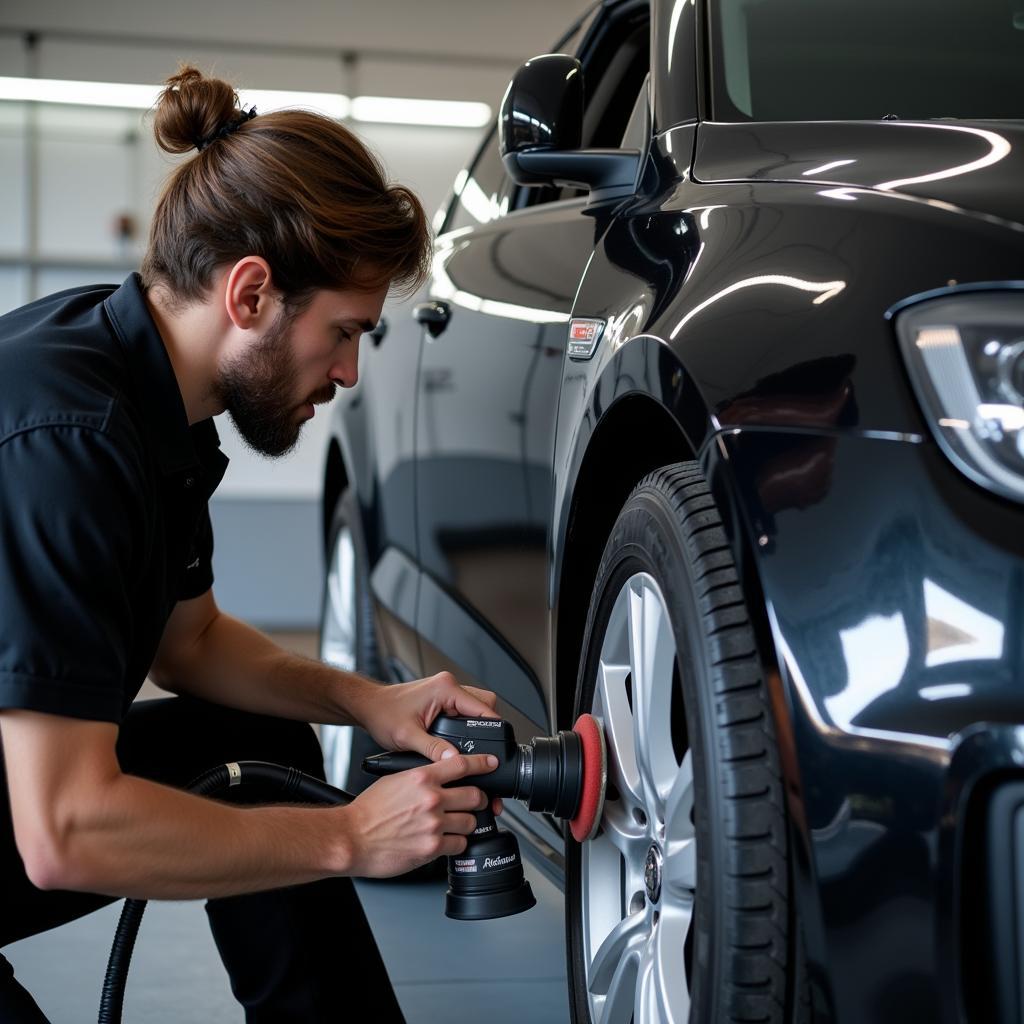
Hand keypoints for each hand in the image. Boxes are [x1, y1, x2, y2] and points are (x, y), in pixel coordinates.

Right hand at [341, 752, 497, 876]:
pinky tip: (446, 841)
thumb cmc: (368, 811)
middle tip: (475, 802)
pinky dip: (456, 843)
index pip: (462, 764)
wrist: (351, 838)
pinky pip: (459, 845)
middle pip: (475, 795)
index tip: (491, 764)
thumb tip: (438, 777)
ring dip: (466, 824)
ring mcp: (433, 824)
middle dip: (478, 799)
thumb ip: (420, 778)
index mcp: (421, 778)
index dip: (482, 763)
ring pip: (470, 822)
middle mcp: (431, 799)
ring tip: (455, 825)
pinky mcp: (432, 847)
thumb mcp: (394, 780)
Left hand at [355, 670, 498, 762]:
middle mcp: (448, 685)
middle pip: (485, 704)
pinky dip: (466, 722)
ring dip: (475, 724)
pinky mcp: (442, 697)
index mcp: (445, 689)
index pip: (483, 706)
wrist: (369, 706)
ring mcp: (446, 690)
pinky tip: (458, 737)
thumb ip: (434, 749)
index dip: (492, 727)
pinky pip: (464, 708)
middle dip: (487, 726)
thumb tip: (455, 760)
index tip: (496, 745)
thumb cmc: (383, 714)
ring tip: (469, 743)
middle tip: (482, 746)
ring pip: (476, 705)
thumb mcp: (408, 737)